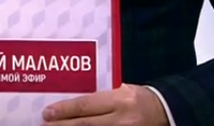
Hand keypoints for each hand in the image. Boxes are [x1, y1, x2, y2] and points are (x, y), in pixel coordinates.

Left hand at [41, 84, 169, 125]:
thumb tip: (73, 103)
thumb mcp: (122, 90)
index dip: (65, 110)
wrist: (166, 111)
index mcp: (120, 99)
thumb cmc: (139, 98)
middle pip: (85, 125)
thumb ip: (100, 96)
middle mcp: (122, 118)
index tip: (47, 113)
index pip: (87, 105)